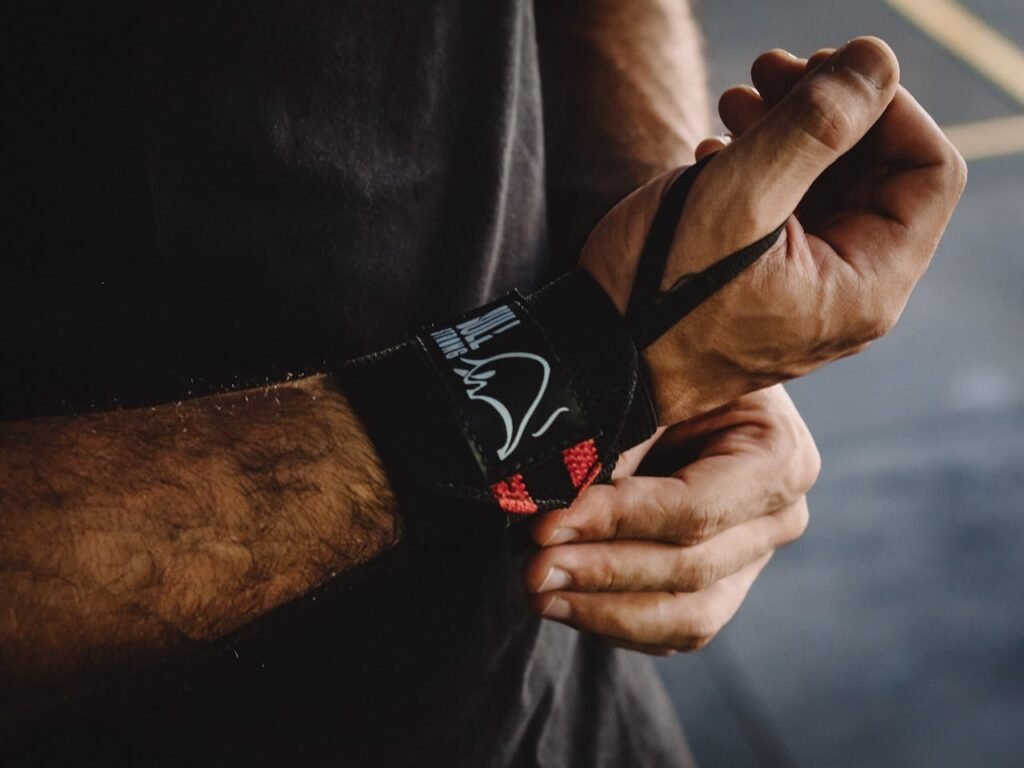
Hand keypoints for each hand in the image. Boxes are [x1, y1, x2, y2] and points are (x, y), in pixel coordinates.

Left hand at [523, 385, 818, 653]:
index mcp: (778, 458)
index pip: (693, 509)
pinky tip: (565, 603)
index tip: (547, 525)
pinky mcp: (724, 585)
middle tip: (533, 570)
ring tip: (540, 595)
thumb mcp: (655, 384)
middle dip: (602, 573)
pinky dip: (616, 622)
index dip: (616, 523)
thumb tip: (560, 495)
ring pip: (687, 617)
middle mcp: (779, 518)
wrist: (702, 367)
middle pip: (690, 569)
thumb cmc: (678, 365)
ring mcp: (754, 559)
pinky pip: (674, 629)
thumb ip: (621, 439)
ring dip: (605, 612)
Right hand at [580, 37, 966, 423]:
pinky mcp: (770, 290)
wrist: (593, 358)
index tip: (821, 72)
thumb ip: (814, 127)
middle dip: (830, 112)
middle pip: (880, 176)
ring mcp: (809, 296)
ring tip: (735, 101)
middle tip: (766, 71)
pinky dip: (765, 172)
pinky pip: (792, 218)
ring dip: (791, 133)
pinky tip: (718, 152)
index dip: (888, 106)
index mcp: (865, 287)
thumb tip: (878, 63)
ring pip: (832, 191)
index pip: (930, 171)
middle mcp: (850, 297)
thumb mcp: (735, 199)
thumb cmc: (657, 293)